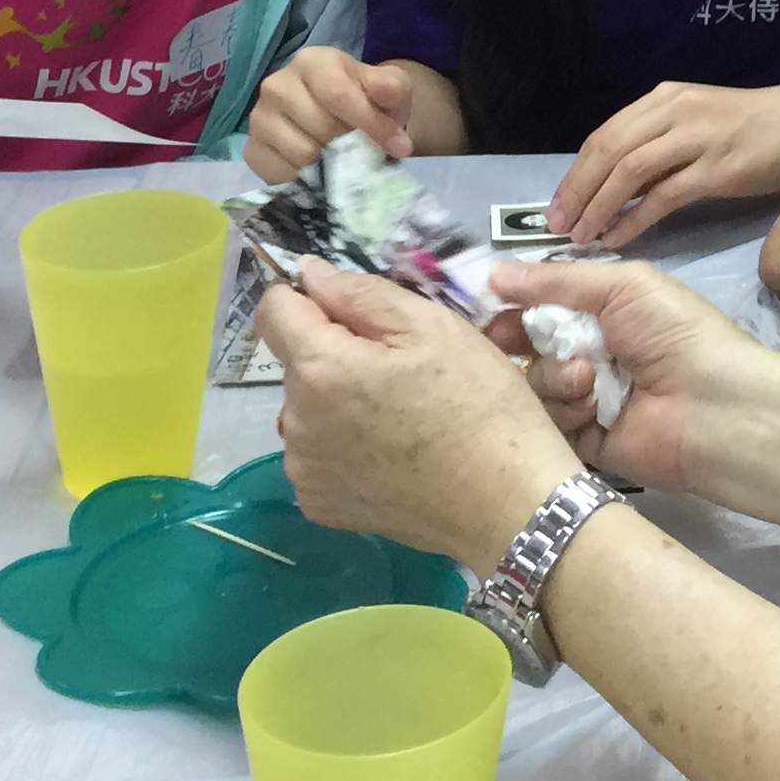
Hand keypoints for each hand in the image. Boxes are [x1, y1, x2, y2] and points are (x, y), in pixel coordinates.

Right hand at [242, 45, 419, 179]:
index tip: (399, 147)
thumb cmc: (368, 100)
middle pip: (321, 127)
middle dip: (354, 146)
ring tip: (345, 159)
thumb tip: (386, 89)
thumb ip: (392, 88)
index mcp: (312, 62)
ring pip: (302, 154)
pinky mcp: (252, 150)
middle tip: (369, 153)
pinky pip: (282, 175)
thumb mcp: (391, 90)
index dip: (370, 123)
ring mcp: (260, 118)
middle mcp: (277, 85)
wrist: (346, 121)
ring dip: (332, 165)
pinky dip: (309, 180)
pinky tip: (322, 171)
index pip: (337, 94)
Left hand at [259, 266, 565, 567]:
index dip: (308, 297)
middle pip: (298, 363)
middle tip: (402, 369)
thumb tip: (309, 275)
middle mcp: (294, 423)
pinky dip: (344, 446)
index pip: (274, 311)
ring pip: (307, 410)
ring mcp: (304, 471)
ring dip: (337, 402)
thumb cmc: (478, 403)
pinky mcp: (320, 505)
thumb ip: (360, 294)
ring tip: (400, 415)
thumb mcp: (432, 327)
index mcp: (318, 369)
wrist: (506, 502)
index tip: (352, 309)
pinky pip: (318, 455)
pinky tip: (392, 453)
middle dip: (337, 354)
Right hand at [489, 253, 778, 493]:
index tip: (483, 306)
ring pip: (530, 385)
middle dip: (515, 341)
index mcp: (601, 312)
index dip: (508, 306)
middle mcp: (586, 354)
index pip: (538, 306)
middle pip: (523, 347)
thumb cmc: (674, 333)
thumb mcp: (621, 286)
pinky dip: (562, 412)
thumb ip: (556, 281)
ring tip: (587, 379)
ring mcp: (581, 400)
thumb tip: (492, 272)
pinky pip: (545, 424)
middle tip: (506, 340)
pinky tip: (591, 408)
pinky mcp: (579, 442)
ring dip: (553, 377)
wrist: (713, 407)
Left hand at [547, 73, 779, 246]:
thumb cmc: (754, 126)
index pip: (604, 134)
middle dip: (578, 191)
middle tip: (558, 226)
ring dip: (600, 207)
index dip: (575, 173)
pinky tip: (619, 239)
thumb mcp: (698, 123)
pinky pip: (665, 195)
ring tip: (582, 238)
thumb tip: (615, 186)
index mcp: (665, 99)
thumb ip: (660, 145)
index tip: (556, 206)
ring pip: (631, 171)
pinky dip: (635, 219)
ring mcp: (698, 138)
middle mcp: (676, 111)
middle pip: (609, 150)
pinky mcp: (720, 168)